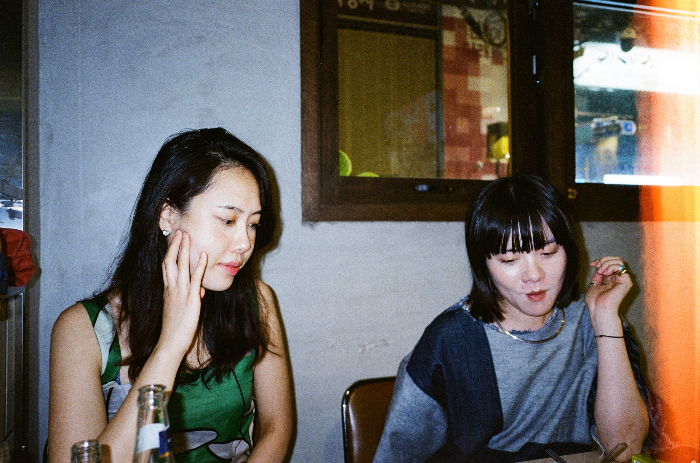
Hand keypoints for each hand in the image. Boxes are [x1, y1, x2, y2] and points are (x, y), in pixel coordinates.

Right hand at [160, 230, 207, 355]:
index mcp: (168, 290)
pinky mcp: (191, 298)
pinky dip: (200, 266)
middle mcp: (172, 288)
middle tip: (180, 231)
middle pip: (170, 261)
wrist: (171, 342)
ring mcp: (180, 292)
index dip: (170, 252)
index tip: (174, 240)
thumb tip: (200, 290)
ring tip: (188, 235)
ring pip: (180, 266)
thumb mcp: (182, 309)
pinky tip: (204, 255)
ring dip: (185, 250)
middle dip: (175, 245)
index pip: (166, 266)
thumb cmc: (176, 328)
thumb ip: (191, 296)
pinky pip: (195, 278)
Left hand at [585, 256, 631, 328]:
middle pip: (616, 260)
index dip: (601, 260)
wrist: (598, 309)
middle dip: (604, 260)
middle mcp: (619, 279)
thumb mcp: (594, 283)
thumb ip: (598, 274)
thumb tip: (599, 265)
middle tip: (597, 267)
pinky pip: (620, 267)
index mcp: (612, 279)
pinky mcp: (626, 282)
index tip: (592, 264)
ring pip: (618, 261)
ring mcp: (623, 280)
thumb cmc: (595, 301)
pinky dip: (610, 266)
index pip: (610, 263)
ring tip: (601, 271)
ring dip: (606, 263)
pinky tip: (605, 273)